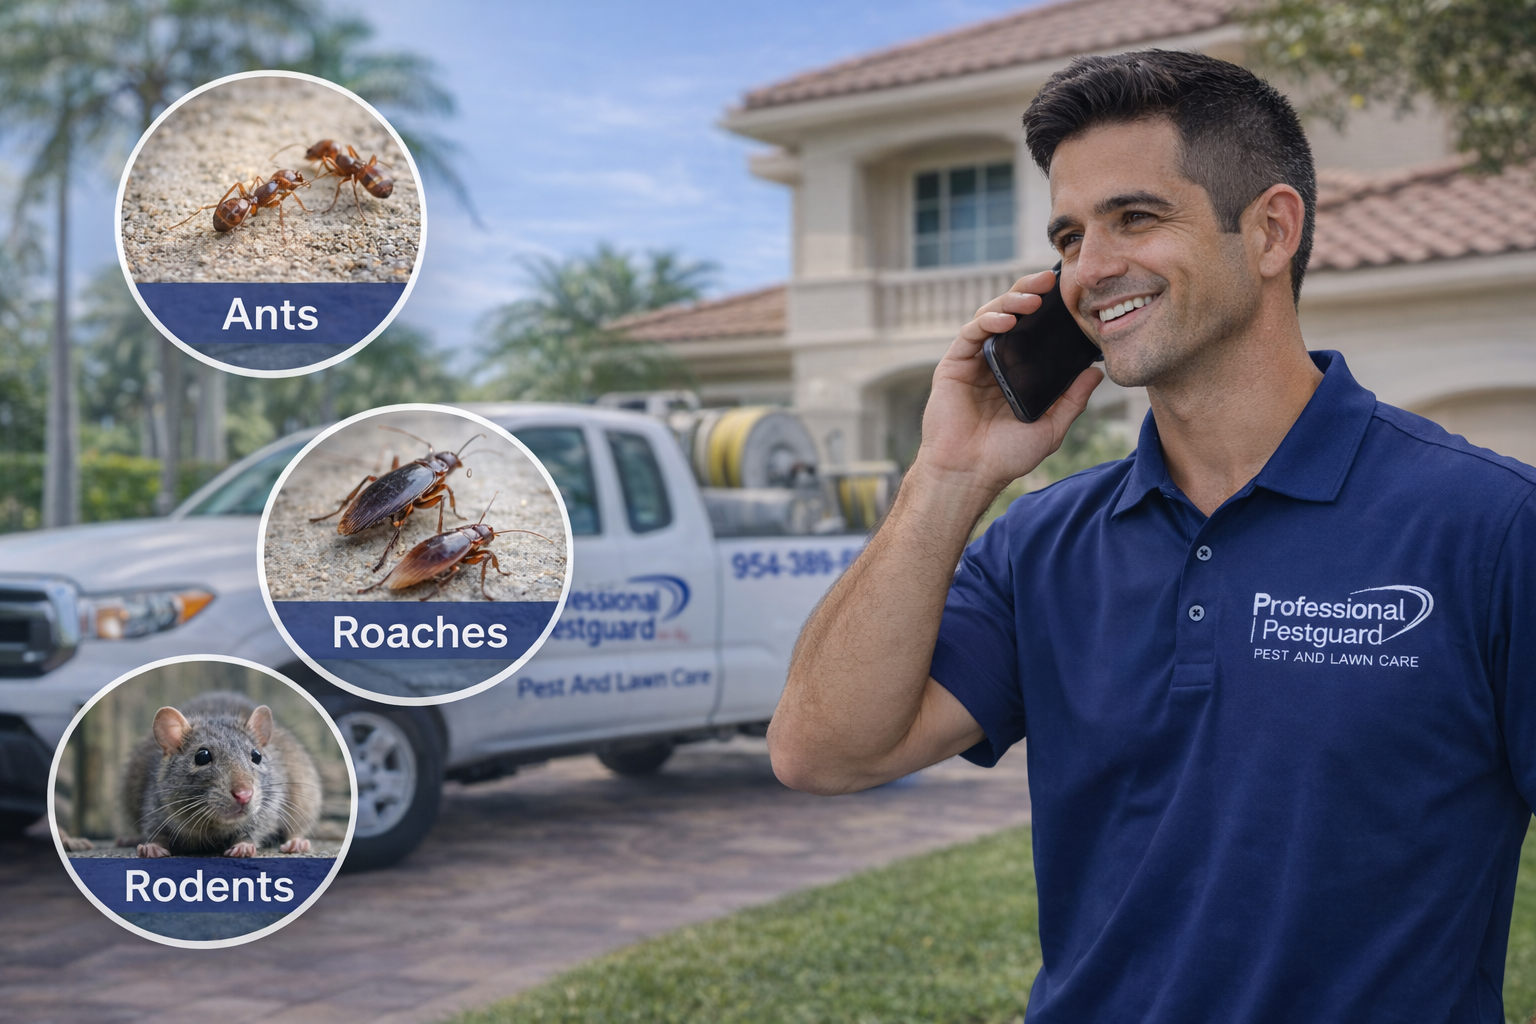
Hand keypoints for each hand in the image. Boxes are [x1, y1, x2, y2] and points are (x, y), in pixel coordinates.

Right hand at [914, 269, 1102, 497]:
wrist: (970, 474)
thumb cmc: (1006, 456)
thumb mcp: (1051, 427)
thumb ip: (1072, 400)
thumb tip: (1096, 373)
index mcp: (1016, 372)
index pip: (1032, 330)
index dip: (1048, 309)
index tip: (1069, 294)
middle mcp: (994, 361)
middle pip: (1011, 313)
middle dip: (1030, 291)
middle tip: (1051, 279)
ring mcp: (973, 361)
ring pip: (990, 316)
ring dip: (1011, 300)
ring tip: (1032, 298)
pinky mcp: (954, 365)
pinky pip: (971, 333)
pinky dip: (988, 320)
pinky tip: (1005, 319)